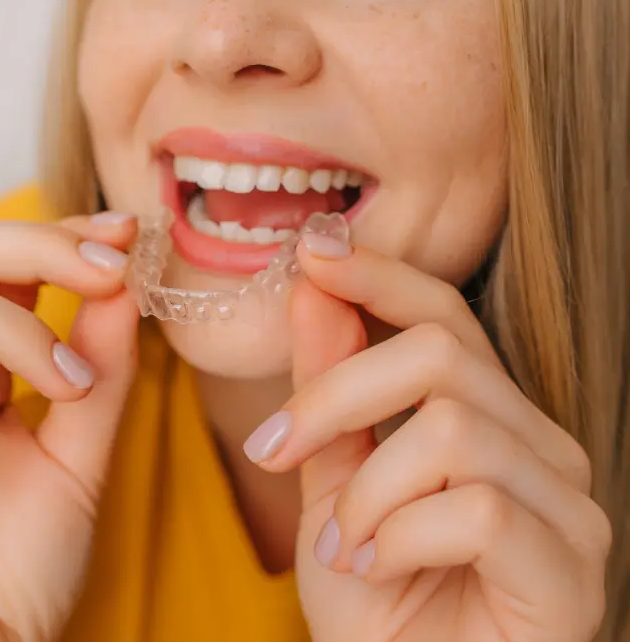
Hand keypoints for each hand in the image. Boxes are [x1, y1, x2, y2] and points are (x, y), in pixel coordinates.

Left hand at [245, 237, 611, 641]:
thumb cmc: (374, 599)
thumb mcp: (333, 481)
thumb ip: (331, 390)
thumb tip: (314, 290)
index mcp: (488, 416)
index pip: (443, 316)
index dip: (380, 275)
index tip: (314, 249)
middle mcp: (540, 446)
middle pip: (440, 356)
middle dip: (337, 394)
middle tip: (275, 448)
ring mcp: (567, 505)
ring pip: (453, 430)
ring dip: (368, 490)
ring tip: (343, 543)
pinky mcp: (572, 570)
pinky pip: (477, 509)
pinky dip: (399, 536)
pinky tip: (380, 567)